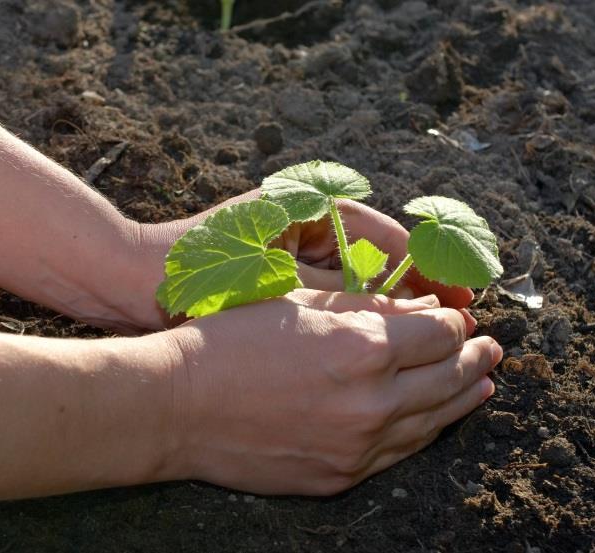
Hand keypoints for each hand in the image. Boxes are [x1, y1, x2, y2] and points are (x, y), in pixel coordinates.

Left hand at [132, 191, 474, 332]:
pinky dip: (356, 313)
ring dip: (392, 303)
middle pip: (380, 253)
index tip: (464, 297)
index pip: (387, 235)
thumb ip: (347, 298)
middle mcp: (304, 220)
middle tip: (461, 321)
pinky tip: (378, 343)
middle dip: (418, 287)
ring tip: (432, 338)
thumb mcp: (281, 288)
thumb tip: (415, 316)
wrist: (130, 283)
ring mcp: (288, 247)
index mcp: (309, 207)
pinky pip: (331, 291)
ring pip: (359, 274)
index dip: (430, 268)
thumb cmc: (201, 275)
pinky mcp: (274, 273)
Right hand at [159, 290, 501, 494]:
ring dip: (462, 399)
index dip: (454, 321)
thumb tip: (421, 312)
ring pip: (432, 422)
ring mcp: (356, 446)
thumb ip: (366, 307)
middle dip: (475, 357)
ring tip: (482, 385)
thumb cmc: (228, 340)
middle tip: (491, 347)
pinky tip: (433, 421)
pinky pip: (398, 454)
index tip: (456, 316)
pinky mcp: (338, 476)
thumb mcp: (297, 303)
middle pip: (449, 377)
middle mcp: (371, 402)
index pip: (440, 332)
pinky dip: (423, 433)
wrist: (176, 405)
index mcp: (362, 347)